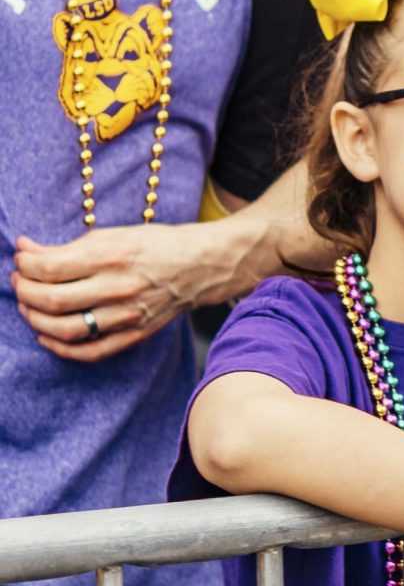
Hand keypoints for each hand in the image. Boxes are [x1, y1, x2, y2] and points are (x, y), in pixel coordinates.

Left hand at [11, 210, 260, 362]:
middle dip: (24, 290)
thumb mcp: (114, 234)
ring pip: (64, 329)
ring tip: (28, 306)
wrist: (202, 266)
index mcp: (112, 255)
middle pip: (51, 299)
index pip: (49, 267)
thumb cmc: (157, 244)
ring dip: (35, 319)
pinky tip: (46, 335)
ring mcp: (126, 315)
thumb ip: (70, 246)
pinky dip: (61, 347)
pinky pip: (89, 351)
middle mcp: (117, 288)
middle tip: (19, 281)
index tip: (20, 258)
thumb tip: (27, 251)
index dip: (25, 264)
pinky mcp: (133, 334)